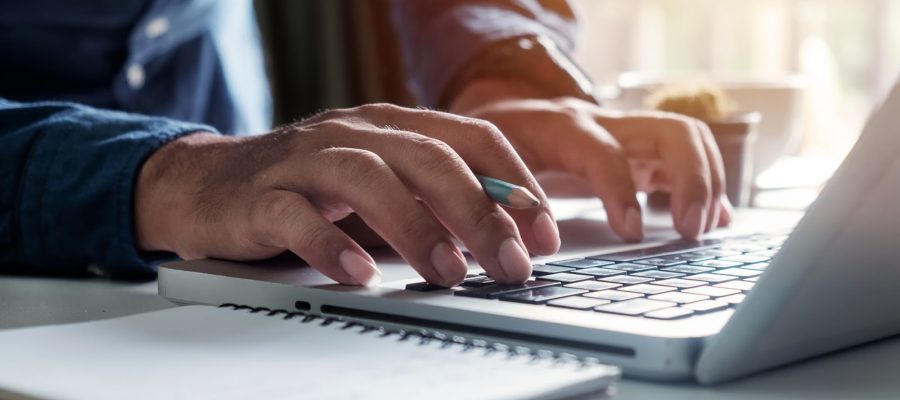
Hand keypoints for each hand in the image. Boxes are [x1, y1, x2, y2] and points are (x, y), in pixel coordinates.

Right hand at [134, 104, 559, 286]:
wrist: (207, 182)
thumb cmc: (308, 187)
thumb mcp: (381, 186)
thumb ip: (433, 201)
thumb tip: (505, 239)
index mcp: (393, 125)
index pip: (472, 137)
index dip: (516, 184)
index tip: (544, 233)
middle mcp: (355, 132)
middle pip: (430, 157)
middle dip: (480, 211)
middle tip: (511, 263)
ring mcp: (306, 160)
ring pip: (369, 178)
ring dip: (417, 227)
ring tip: (449, 272)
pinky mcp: (261, 196)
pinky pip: (297, 216)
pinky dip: (331, 245)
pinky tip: (360, 274)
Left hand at [451, 79, 731, 241]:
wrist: (499, 112)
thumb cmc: (492, 142)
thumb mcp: (485, 165)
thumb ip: (503, 198)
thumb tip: (524, 243)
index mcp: (562, 126)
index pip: (604, 152)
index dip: (621, 191)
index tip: (631, 233)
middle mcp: (605, 123)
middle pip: (671, 132)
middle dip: (693, 180)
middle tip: (690, 231)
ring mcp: (628, 134)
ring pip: (688, 139)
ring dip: (708, 182)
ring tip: (702, 229)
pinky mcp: (640, 150)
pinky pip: (685, 160)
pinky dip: (706, 187)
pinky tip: (713, 219)